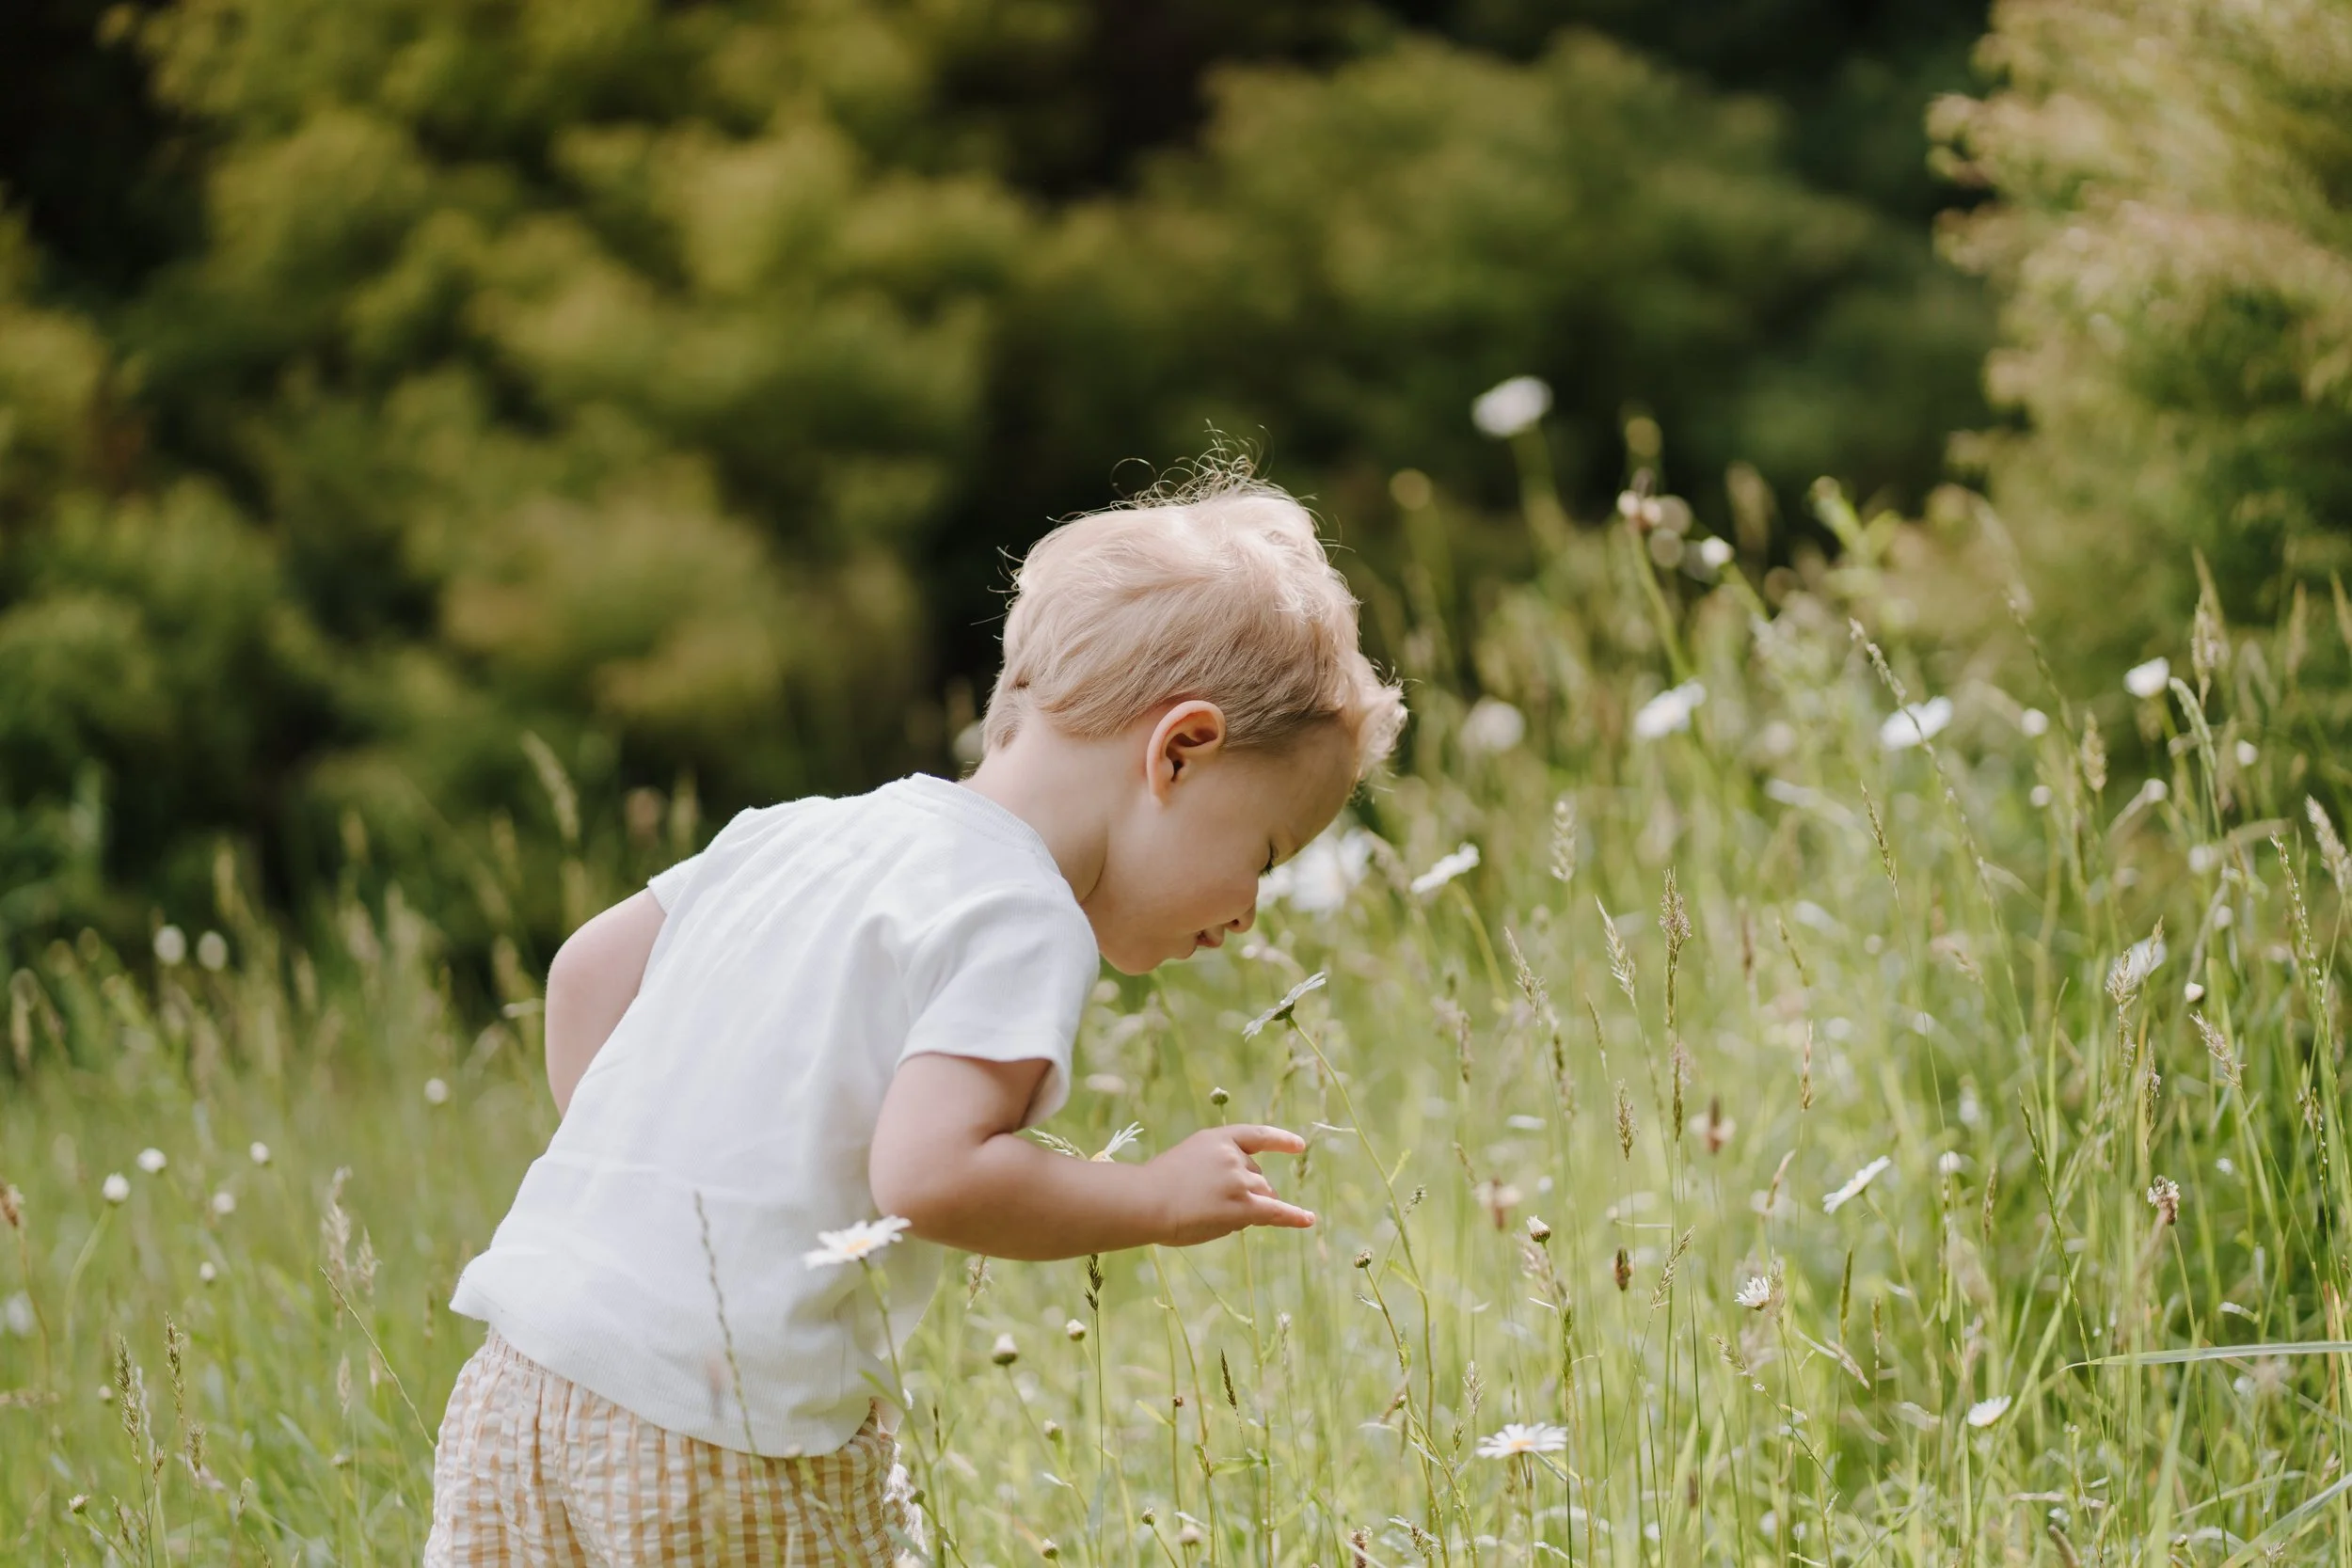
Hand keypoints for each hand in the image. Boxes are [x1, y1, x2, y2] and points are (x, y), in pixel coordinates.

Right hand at [1145, 1125, 1314, 1245]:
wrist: (1145, 1201)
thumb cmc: (1156, 1188)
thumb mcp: (1186, 1163)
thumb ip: (1216, 1172)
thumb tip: (1251, 1200)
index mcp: (1216, 1138)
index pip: (1256, 1136)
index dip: (1279, 1141)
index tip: (1299, 1145)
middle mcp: (1233, 1156)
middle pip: (1257, 1178)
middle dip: (1245, 1193)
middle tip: (1209, 1204)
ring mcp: (1239, 1180)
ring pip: (1259, 1198)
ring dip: (1245, 1209)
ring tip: (1209, 1215)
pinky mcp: (1242, 1207)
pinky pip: (1275, 1212)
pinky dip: (1294, 1217)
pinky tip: (1309, 1219)